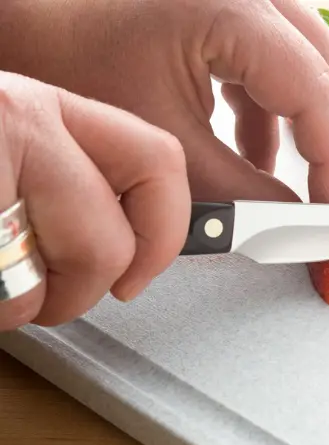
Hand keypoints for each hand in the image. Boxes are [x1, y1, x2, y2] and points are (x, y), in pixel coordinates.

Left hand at [0, 0, 328, 204]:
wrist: (29, 19)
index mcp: (232, 11)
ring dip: (313, 134)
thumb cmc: (73, 58)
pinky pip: (277, 68)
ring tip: (312, 187)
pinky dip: (276, 118)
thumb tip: (288, 221)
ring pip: (311, 71)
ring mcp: (245, 1)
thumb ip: (237, 190)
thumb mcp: (165, 141)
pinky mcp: (231, 15)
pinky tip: (259, 157)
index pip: (316, 93)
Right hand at [0, 71, 190, 329]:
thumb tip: (132, 236)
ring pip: (79, 267)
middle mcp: (22, 118)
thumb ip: (71, 181)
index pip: (158, 159)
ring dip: (43, 300)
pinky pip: (17, 294)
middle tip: (56, 290)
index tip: (152, 265)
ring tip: (3, 277)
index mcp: (46, 107)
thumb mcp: (11, 156)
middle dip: (97, 284)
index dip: (169, 229)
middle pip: (120, 235)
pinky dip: (6, 309)